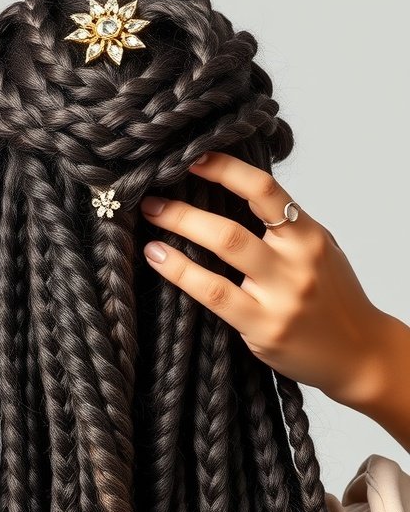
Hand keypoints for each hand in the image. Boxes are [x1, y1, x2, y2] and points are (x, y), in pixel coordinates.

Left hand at [140, 151, 385, 408]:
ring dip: (180, 230)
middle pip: (232, 227)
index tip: (194, 158)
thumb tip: (230, 192)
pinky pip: (214, 294)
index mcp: (310, 237)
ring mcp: (280, 297)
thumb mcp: (318, 252)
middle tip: (151, 196)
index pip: (264, 191)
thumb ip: (283, 229)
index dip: (225, 169)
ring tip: (151, 219)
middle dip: (184, 208)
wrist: (359, 353)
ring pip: (223, 252)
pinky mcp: (264, 327)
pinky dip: (181, 273)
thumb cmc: (332, 300)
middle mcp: (297, 263)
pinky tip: (159, 259)